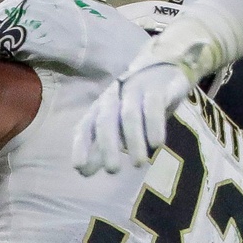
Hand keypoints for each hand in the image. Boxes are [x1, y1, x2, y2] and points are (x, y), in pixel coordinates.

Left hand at [72, 60, 193, 175]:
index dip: (81, 146)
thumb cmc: (133, 106)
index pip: (85, 127)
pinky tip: (157, 144)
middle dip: (107, 147)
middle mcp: (113, 99)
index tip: (80, 168)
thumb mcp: (116, 126)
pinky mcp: (158, 88)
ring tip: (137, 164)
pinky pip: (154, 106)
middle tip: (112, 170)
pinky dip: (154, 126)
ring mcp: (134, 91)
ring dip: (133, 141)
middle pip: (105, 122)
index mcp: (98, 109)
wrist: (163, 69)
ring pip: (129, 116)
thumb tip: (83, 172)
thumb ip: (100, 147)